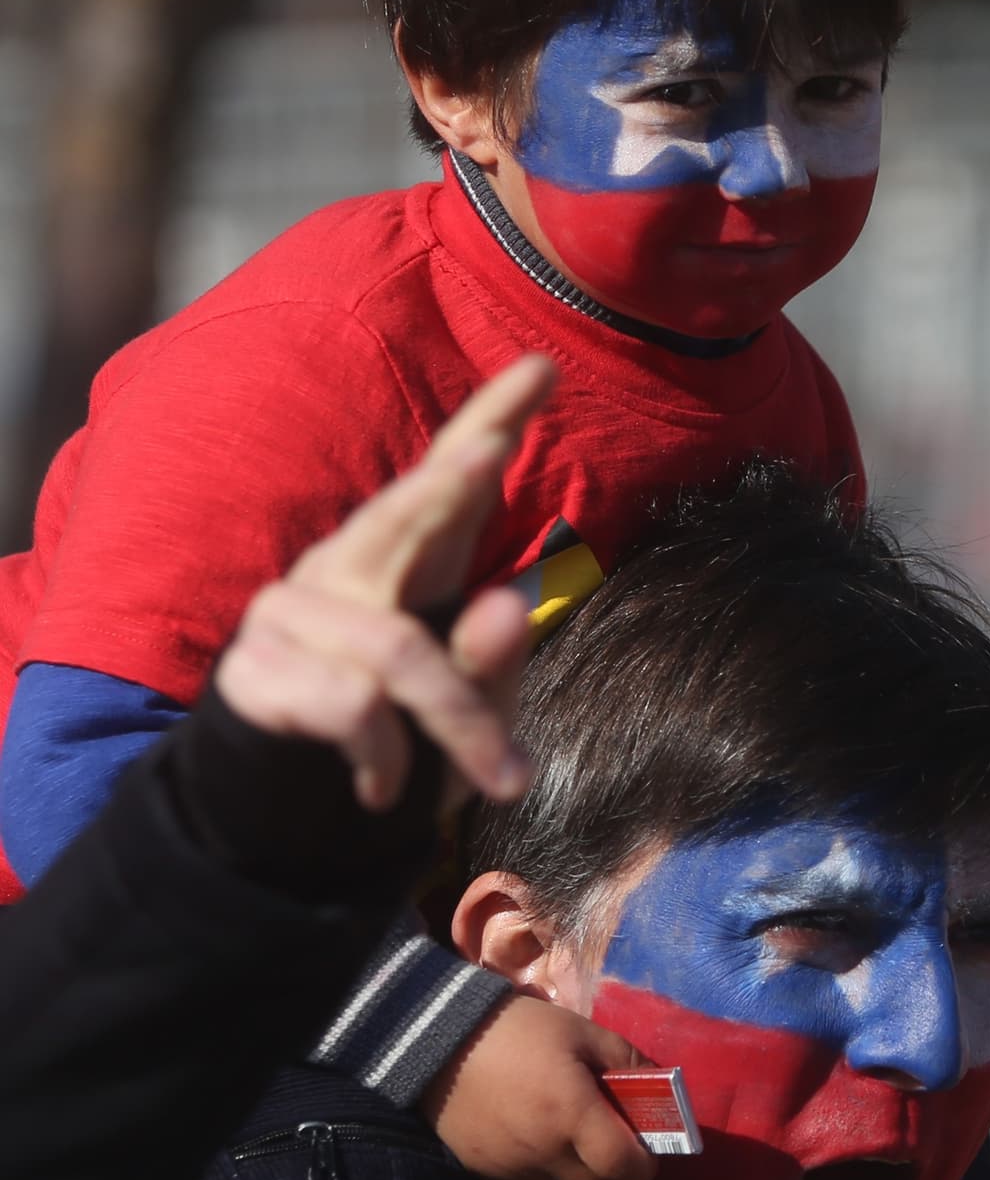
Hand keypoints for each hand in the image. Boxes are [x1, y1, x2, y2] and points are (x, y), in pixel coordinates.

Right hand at [215, 354, 556, 813]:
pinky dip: (388, 758)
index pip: (451, 480)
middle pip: (397, 515)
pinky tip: (384, 787)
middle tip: (489, 453)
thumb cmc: (401, 735)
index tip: (544, 368)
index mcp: (408, 562)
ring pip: (397, 647)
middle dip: (443, 487)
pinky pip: (352, 706)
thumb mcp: (468, 704)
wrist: (292, 812)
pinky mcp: (254, 670)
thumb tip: (510, 604)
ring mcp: (291, 614)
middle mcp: (346, 568)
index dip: (493, 421)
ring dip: (460, 723)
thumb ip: (492, 660)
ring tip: (502, 777)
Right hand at [423, 993, 656, 1179]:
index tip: (646, 1146)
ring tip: (579, 1143)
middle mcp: (544, 1153)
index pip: (624, 1167)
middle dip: (618, 1174)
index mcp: (571, 1114)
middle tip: (616, 1143)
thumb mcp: (579, 1030)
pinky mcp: (488, 1175)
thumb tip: (662, 1085)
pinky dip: (550, 1179)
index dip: (644, 1163)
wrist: (440, 1039)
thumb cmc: (519, 1029)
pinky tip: (543, 1145)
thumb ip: (626, 1060)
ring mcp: (513, 1170)